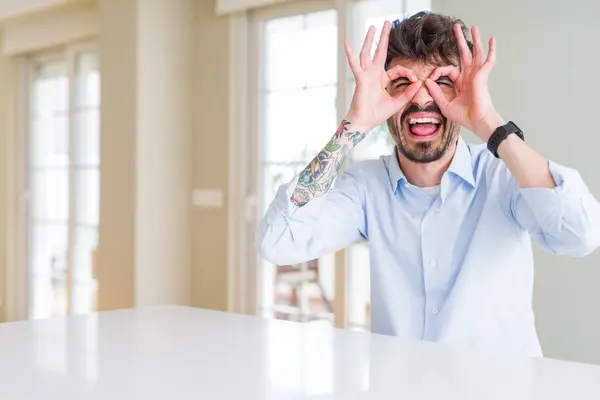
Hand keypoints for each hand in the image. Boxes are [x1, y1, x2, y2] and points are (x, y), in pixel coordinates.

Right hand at [344, 20, 421, 132]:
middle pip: (379, 52)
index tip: (415, 80)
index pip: (397, 70)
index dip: (408, 73)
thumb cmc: (377, 114)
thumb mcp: (396, 103)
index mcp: (382, 80)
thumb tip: (419, 83)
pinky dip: (350, 53)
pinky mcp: (360, 78)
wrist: (364, 122)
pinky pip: (354, 64)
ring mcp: (366, 75)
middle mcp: (374, 74)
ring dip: (370, 40)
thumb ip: (407, 94)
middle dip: (384, 37)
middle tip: (387, 22)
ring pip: (367, 53)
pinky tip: (347, 42)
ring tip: (373, 27)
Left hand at [425, 24, 503, 140]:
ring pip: (476, 52)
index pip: (448, 70)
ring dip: (475, 39)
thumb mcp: (445, 104)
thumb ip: (435, 92)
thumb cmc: (464, 116)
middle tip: (456, 28)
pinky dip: (491, 49)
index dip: (438, 71)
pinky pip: (489, 60)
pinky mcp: (482, 75)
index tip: (431, 78)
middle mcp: (469, 76)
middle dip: (460, 41)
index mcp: (461, 83)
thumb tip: (426, 81)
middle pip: (464, 54)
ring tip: (473, 27)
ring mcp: (476, 74)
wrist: (476, 121)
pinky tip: (492, 39)